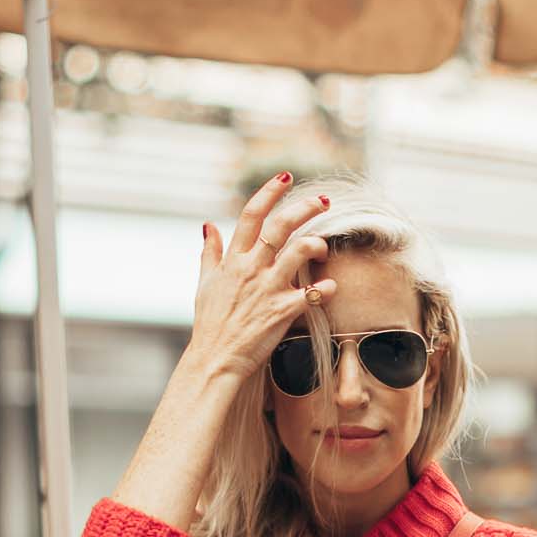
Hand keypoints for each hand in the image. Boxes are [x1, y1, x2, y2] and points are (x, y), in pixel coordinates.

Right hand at [192, 174, 335, 384]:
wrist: (214, 359)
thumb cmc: (210, 323)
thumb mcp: (204, 283)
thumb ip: (210, 252)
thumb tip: (207, 225)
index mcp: (233, 259)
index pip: (251, 214)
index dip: (269, 192)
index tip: (286, 177)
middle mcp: (251, 268)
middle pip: (280, 226)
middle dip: (305, 207)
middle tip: (324, 200)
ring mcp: (267, 289)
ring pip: (298, 252)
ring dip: (316, 243)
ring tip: (324, 245)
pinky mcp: (282, 311)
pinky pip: (311, 294)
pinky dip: (325, 288)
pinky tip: (332, 285)